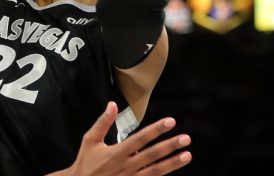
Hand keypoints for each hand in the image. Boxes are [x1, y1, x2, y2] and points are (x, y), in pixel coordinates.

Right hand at [47, 102, 191, 175]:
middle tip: (186, 138)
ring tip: (187, 155)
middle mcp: (127, 166)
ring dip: (173, 163)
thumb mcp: (90, 140)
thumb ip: (103, 122)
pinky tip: (173, 168)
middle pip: (153, 154)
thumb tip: (112, 104)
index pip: (141, 138)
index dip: (157, 129)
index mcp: (117, 152)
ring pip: (156, 170)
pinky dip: (163, 174)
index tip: (170, 122)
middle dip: (170, 145)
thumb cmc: (86, 162)